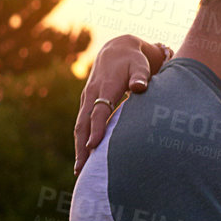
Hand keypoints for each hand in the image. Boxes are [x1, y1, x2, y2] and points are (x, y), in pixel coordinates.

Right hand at [73, 34, 158, 173]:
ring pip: (80, 126)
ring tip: (80, 171)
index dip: (96, 129)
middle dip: (81, 147)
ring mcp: (87, 99)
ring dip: (79, 148)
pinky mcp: (87, 103)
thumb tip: (140, 86)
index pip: (98, 112)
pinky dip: (82, 141)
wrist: (117, 49)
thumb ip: (140, 76)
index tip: (93, 146)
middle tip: (81, 169)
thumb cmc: (133, 60)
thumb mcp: (139, 65)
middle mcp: (91, 95)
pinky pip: (82, 124)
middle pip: (82, 124)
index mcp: (104, 87)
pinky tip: (85, 158)